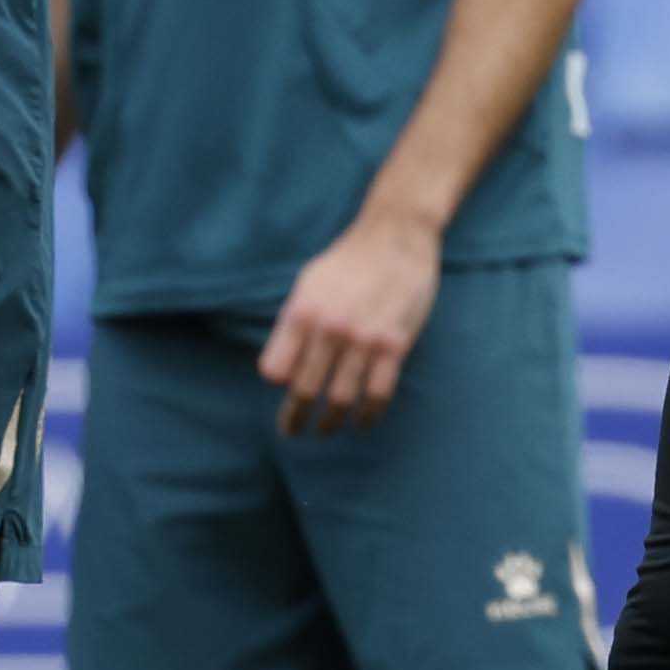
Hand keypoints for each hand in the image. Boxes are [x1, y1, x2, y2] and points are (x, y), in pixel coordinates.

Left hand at [259, 206, 445, 433]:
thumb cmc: (347, 262)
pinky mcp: (394, 346)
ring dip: (331, 423)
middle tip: (293, 431)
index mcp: (301, 313)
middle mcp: (328, 329)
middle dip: (296, 419)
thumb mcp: (308, 283)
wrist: (396, 238)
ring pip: (341, 400)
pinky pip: (378, 394)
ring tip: (326, 430)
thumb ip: (293, 325)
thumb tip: (280, 370)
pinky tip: (362, 422)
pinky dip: (368, 416)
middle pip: (304, 391)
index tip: (282, 391)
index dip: (277, 384)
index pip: (274, 369)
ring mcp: (363, 340)